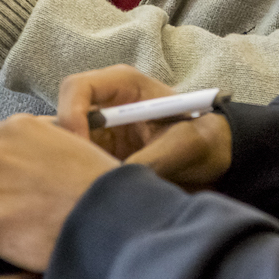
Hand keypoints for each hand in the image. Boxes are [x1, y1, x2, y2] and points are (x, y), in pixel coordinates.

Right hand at [58, 65, 232, 189]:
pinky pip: (75, 160)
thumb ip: (148, 159)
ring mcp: (100, 127)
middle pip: (61, 116)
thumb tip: (114, 181)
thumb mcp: (183, 146)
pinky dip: (79, 177)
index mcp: (124, 84)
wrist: (217, 157)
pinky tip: (94, 193)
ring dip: (71, 164)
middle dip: (64, 146)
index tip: (79, 148)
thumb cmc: (204, 140)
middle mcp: (106, 102)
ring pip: (64, 142)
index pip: (76, 88)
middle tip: (79, 176)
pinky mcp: (100, 150)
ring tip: (90, 187)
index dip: (70, 115)